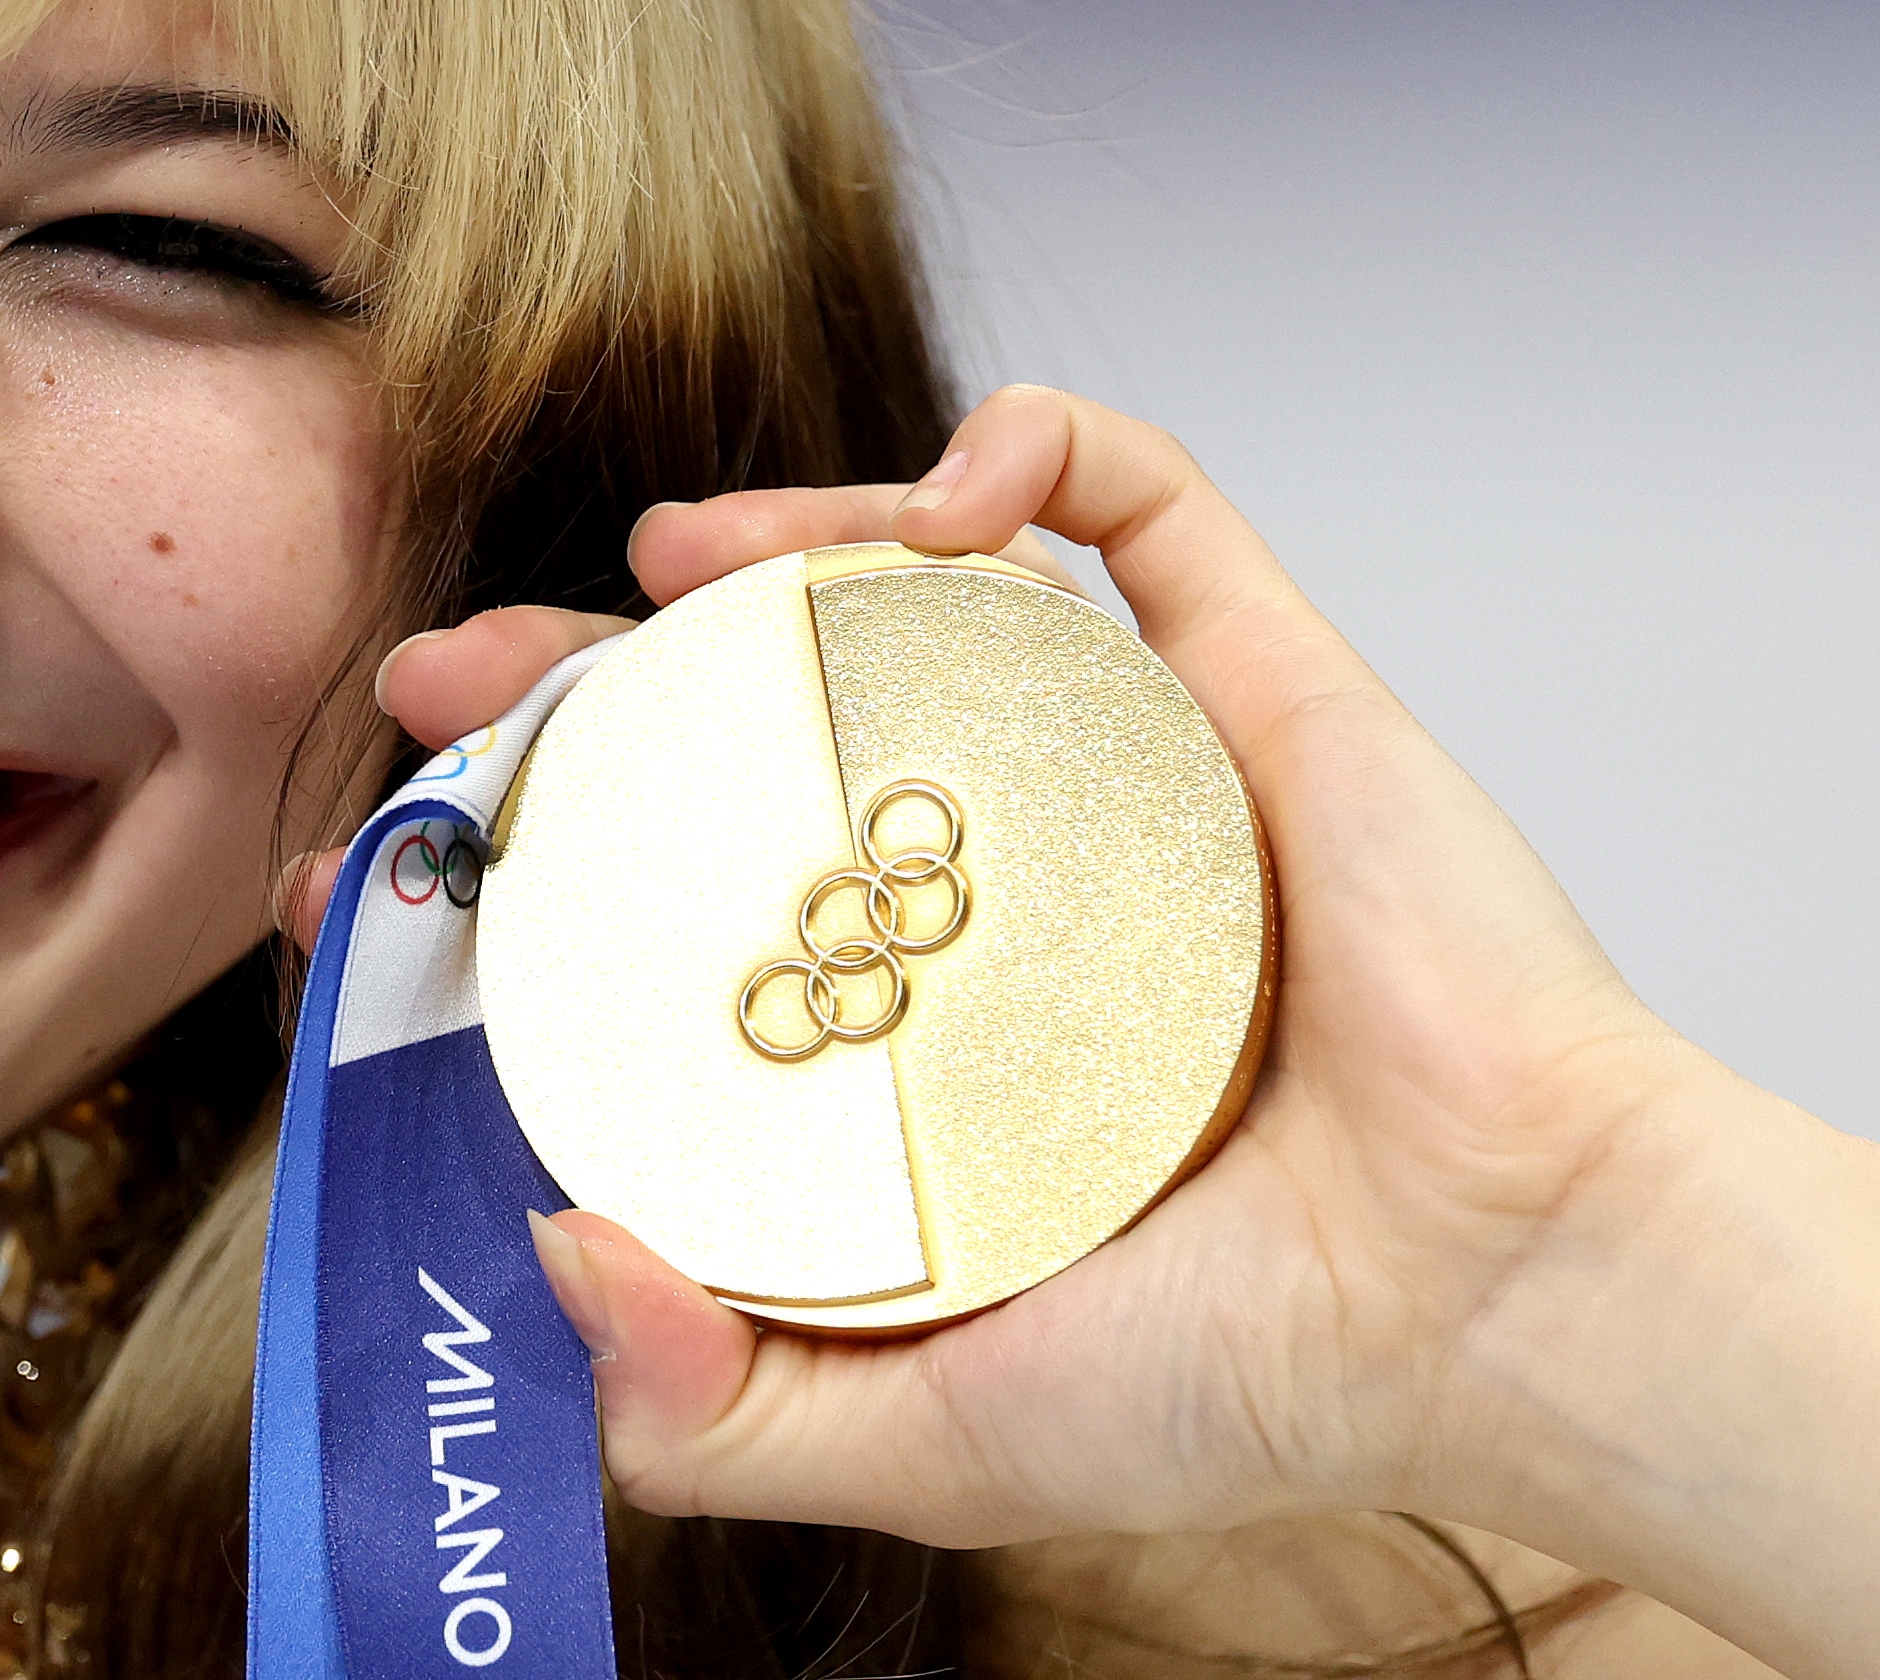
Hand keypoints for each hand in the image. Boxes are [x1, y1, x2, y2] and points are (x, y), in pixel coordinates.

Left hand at [338, 387, 1879, 1679]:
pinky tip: (949, 492)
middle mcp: (979, 883)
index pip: (642, 903)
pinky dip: (1030, 445)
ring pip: (901, 584)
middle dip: (568, 679)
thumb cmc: (1262, 1375)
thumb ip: (718, 1410)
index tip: (367, 867)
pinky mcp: (1248, 675)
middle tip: (450, 677)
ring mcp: (1107, 767)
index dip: (497, 866)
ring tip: (669, 552)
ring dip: (766, 532)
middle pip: (731, 723)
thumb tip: (555, 1253)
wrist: (1512, 1301)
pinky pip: (1136, 500)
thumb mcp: (931, 1435)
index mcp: (892, 1027)